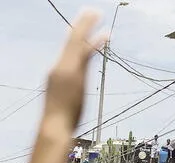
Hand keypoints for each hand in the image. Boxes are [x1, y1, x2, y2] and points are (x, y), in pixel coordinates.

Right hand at [43, 12, 105, 127]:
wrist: (55, 127)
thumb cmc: (60, 119)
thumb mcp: (65, 100)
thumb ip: (71, 90)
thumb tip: (75, 90)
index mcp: (57, 72)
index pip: (67, 48)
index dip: (75, 35)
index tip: (81, 25)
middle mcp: (60, 67)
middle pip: (71, 39)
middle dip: (82, 24)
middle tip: (92, 10)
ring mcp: (66, 69)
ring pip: (78, 41)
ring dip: (88, 25)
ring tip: (97, 12)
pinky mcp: (75, 74)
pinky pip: (87, 54)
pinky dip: (97, 43)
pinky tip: (107, 34)